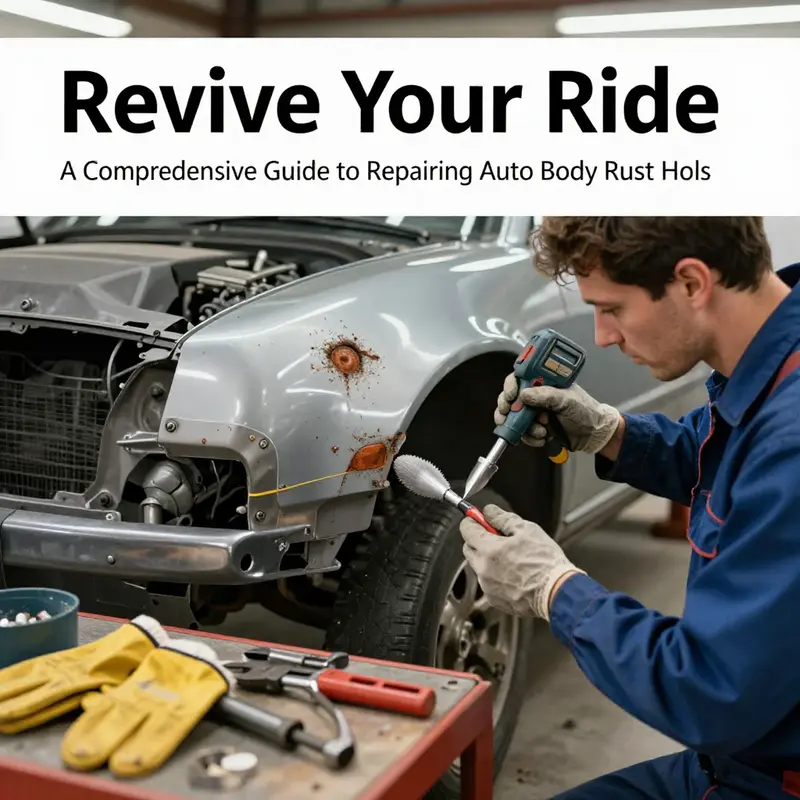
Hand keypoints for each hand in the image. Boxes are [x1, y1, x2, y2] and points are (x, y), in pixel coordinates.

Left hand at [459, 504, 584, 620]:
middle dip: (479, 540)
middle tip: (497, 537)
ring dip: (488, 560)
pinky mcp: (494, 600)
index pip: (466, 530)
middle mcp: (483, 569)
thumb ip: (503, 518)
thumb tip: (489, 512)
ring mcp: (487, 586)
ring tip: (512, 559)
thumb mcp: (526, 530)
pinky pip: (488, 583)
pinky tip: (514, 574)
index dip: (472, 521)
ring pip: (479, 567)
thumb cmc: (545, 562)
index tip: (479, 519)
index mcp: (488, 549)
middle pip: (469, 548)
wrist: (557, 593)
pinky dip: (495, 577)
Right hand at [495, 373, 621, 454]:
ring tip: (540, 430)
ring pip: (514, 418)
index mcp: (544, 383)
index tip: (510, 395)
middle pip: (511, 398)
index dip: (511, 386)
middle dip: (507, 407)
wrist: (595, 434)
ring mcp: (535, 413)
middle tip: (508, 413)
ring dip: (522, 426)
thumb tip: (524, 394)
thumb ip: (546, 396)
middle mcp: (537, 397)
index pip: (520, 378)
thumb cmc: (586, 411)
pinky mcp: (536, 428)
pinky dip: (530, 437)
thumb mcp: (567, 400)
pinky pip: (523, 433)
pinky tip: (542, 438)